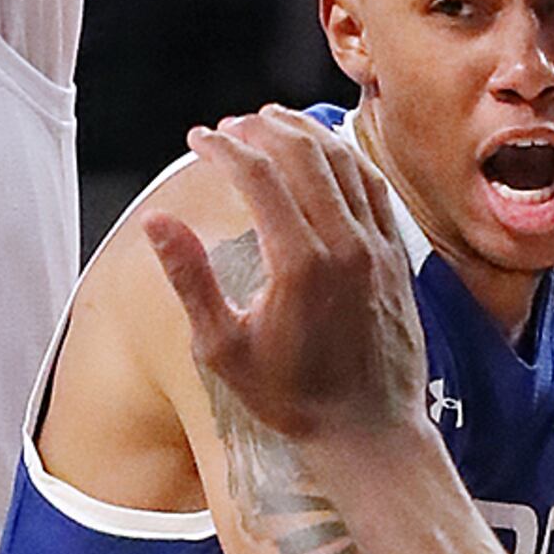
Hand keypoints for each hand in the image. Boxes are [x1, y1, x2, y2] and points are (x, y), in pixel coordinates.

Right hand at [143, 111, 429, 442]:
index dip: (222, 148)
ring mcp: (377, 247)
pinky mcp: (396, 255)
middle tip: (231, 126)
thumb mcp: (223, 349)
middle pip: (302, 154)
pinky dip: (344, 157)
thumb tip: (157, 221)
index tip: (197, 139)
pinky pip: (372, 185)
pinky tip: (324, 152)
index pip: (257, 176)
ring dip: (304, 133)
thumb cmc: (292, 399)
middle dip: (260, 129)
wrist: (368, 431)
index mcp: (299, 264)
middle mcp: (345, 245)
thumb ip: (190, 279)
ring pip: (342, 161)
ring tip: (272, 122)